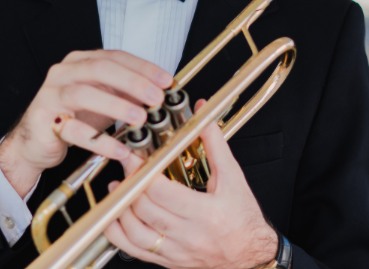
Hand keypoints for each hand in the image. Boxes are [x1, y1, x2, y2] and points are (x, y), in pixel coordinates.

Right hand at [0, 49, 172, 197]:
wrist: (35, 142)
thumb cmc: (72, 118)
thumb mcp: (103, 101)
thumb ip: (126, 94)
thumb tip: (160, 92)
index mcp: (79, 62)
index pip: (114, 57)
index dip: (142, 67)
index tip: (166, 81)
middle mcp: (63, 72)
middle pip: (100, 69)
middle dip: (132, 82)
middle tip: (156, 97)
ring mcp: (50, 94)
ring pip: (84, 94)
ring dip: (116, 106)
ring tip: (140, 119)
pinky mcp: (44, 121)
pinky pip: (74, 130)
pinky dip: (100, 141)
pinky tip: (120, 149)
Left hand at [104, 101, 277, 268]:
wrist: (252, 254)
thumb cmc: (243, 216)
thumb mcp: (233, 176)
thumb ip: (215, 143)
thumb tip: (202, 113)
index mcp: (206, 213)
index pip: (163, 192)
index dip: (143, 172)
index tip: (133, 156)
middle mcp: (190, 235)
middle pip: (146, 210)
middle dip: (130, 185)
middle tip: (125, 165)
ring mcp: (177, 252)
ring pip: (136, 235)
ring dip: (121, 210)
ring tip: (118, 188)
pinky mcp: (169, 261)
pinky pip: (136, 252)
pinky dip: (119, 235)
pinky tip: (116, 217)